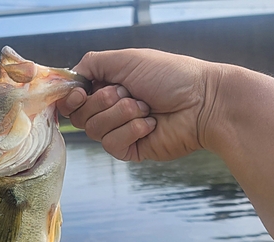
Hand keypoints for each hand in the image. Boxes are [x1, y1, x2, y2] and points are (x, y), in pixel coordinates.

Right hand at [58, 49, 218, 161]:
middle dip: (103, 102)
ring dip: (122, 114)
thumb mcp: (127, 59)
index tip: (81, 92)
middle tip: (128, 92)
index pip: (74, 100)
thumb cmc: (171, 76)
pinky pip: (112, 145)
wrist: (203, 102)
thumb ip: (93, 63)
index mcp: (107, 87)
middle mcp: (110, 110)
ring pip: (95, 131)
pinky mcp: (129, 150)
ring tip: (146, 108)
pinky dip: (132, 130)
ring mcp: (119, 131)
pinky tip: (151, 124)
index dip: (72, 98)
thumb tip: (71, 75)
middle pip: (80, 117)